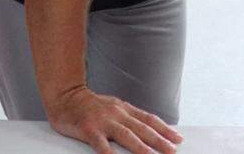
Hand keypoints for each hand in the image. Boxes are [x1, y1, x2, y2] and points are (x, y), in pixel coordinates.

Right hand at [45, 85, 182, 153]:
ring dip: (140, 147)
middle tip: (172, 150)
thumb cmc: (90, 105)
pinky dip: (109, 153)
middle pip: (142, 128)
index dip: (164, 129)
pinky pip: (100, 144)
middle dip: (159, 140)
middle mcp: (117, 113)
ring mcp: (103, 121)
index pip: (149, 119)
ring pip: (126, 135)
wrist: (65, 96)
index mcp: (124, 109)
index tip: (177, 138)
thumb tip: (146, 131)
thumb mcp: (113, 107)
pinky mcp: (88, 129)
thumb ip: (127, 118)